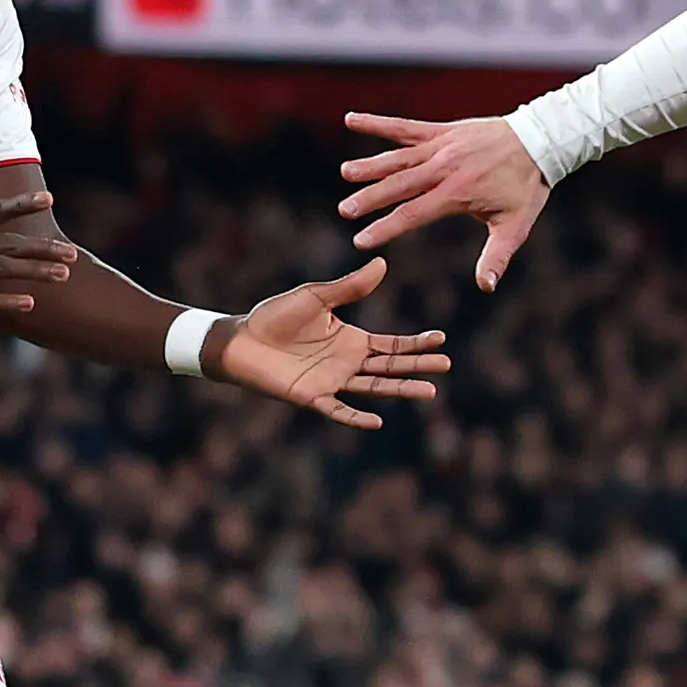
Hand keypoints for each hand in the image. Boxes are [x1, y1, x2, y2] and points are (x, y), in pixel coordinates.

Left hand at [215, 258, 448, 430]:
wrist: (240, 339)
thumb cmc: (275, 317)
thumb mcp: (316, 297)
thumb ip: (349, 287)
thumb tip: (382, 264)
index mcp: (351, 340)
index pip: (391, 345)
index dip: (416, 343)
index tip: (441, 339)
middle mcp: (347, 363)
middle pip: (390, 367)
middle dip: (418, 366)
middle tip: (446, 365)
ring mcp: (332, 382)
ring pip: (374, 388)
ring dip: (400, 390)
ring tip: (429, 391)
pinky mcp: (312, 396)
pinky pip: (338, 410)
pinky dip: (356, 417)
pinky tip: (378, 421)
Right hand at [337, 113, 551, 291]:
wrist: (539, 141)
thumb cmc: (526, 187)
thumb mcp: (516, 225)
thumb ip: (496, 256)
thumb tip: (485, 287)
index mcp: (458, 193)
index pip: (413, 214)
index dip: (385, 228)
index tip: (361, 240)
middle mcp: (444, 168)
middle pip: (399, 185)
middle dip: (370, 198)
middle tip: (345, 210)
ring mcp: (441, 146)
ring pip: (398, 157)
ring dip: (370, 165)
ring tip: (346, 172)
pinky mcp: (441, 131)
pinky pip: (405, 126)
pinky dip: (378, 123)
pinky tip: (351, 119)